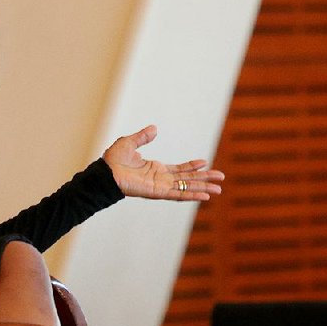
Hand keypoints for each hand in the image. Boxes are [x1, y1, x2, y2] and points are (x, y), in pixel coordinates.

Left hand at [103, 125, 223, 201]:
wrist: (105, 173)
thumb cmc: (113, 161)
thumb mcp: (130, 143)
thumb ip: (143, 137)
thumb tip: (154, 129)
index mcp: (155, 169)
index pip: (179, 169)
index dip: (192, 166)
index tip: (205, 163)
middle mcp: (160, 179)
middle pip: (188, 179)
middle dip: (204, 179)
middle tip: (221, 179)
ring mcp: (160, 186)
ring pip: (187, 187)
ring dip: (203, 188)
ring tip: (219, 190)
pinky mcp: (158, 192)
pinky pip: (178, 193)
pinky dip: (192, 195)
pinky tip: (204, 196)